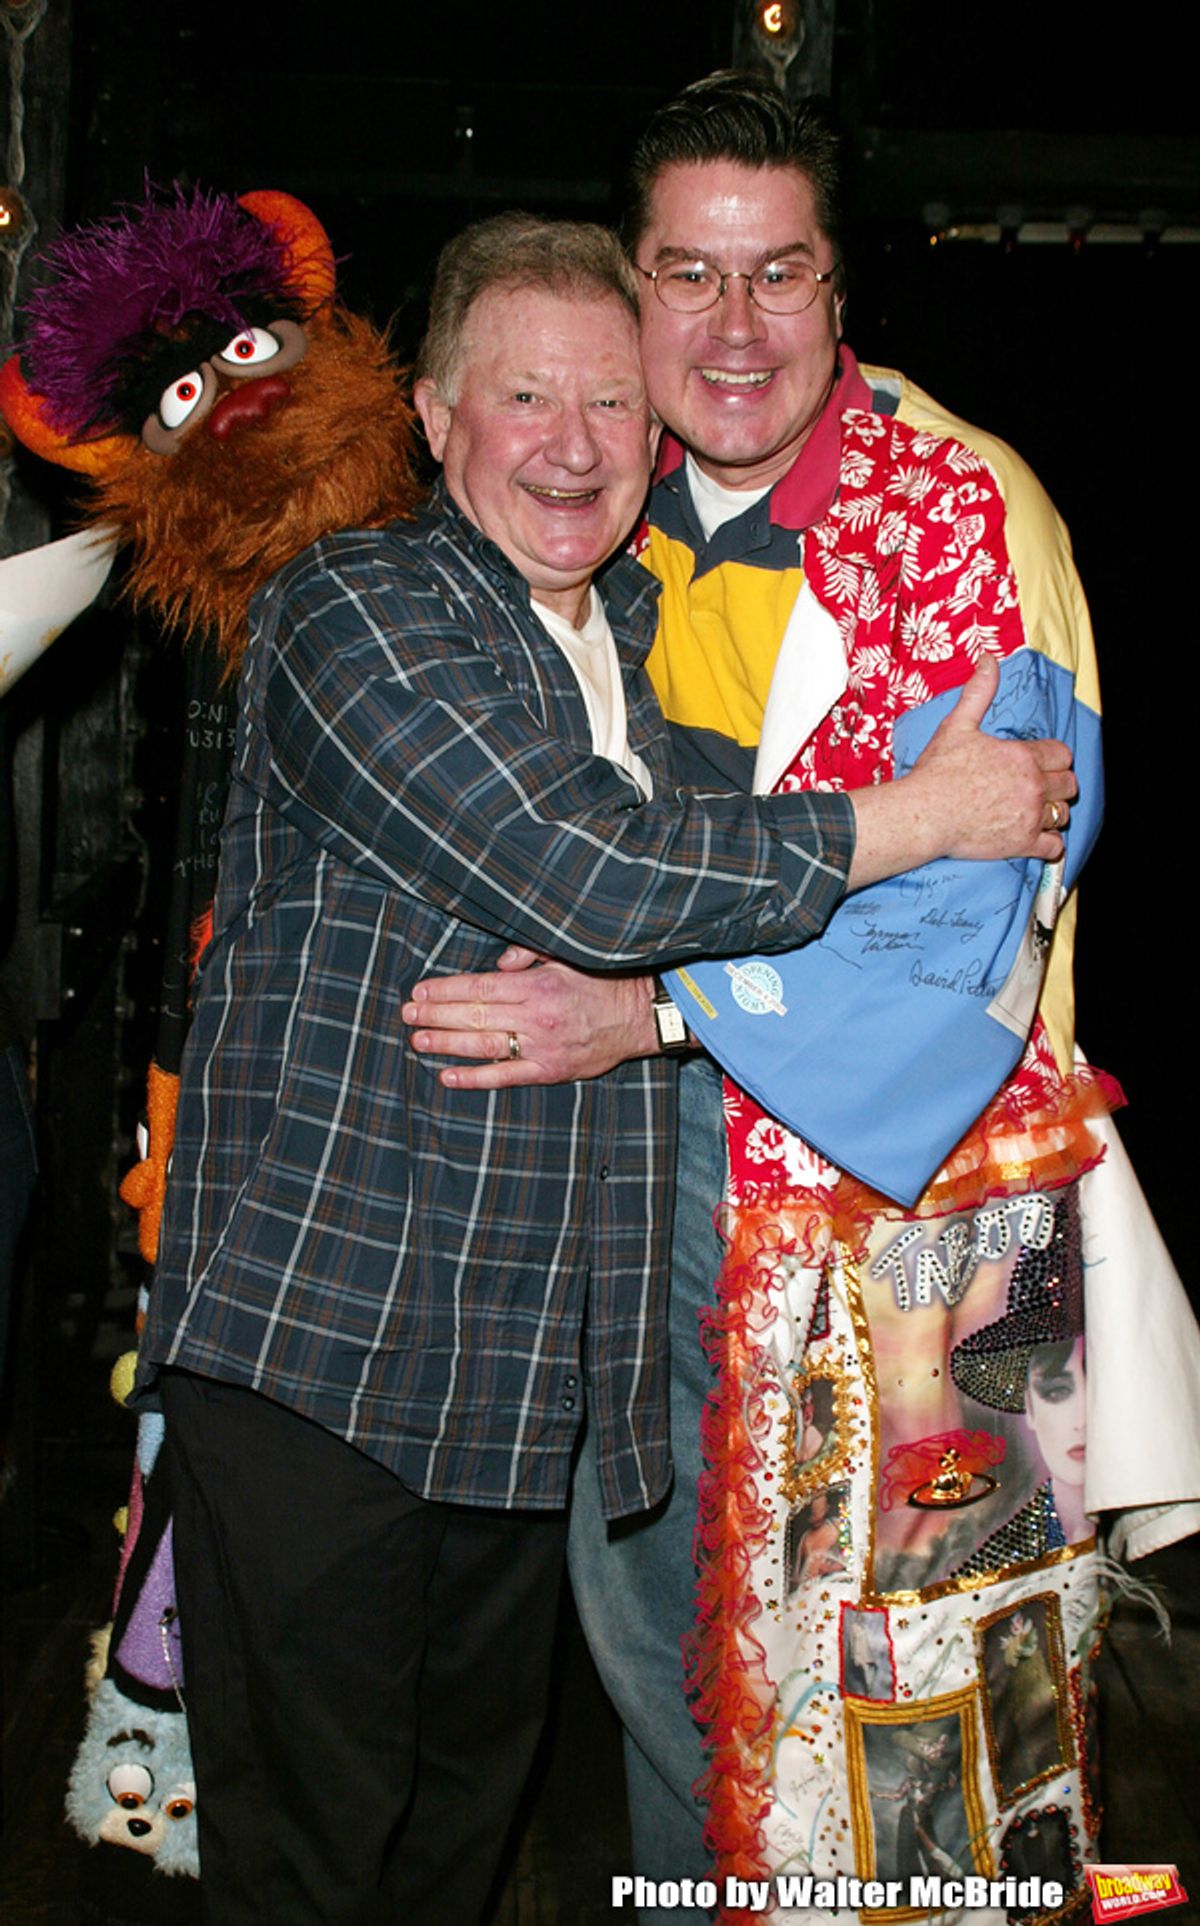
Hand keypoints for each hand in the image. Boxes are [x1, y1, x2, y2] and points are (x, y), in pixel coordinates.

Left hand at [403, 949, 658, 1087]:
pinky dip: (474, 1078)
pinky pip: (505, 1077)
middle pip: (475, 1015)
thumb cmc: (599, 983)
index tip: (419, 991)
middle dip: (436, 1014)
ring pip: (484, 1045)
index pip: (480, 986)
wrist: (637, 1017)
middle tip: (407, 1014)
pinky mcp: (548, 1071)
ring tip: (417, 1041)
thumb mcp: (565, 957)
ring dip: (447, 1043)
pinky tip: (448, 1075)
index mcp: (537, 985)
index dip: (445, 990)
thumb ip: (528, 955)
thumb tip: (497, 963)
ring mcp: (541, 1047)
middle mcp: (535, 1016)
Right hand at [847, 655, 1077, 888]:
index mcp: (1024, 756)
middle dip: (1058, 785)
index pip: (1063, 754)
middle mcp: (1033, 786)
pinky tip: (1038, 839)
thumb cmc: (938, 772)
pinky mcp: (1022, 843)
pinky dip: (1050, 844)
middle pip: (1069, 785)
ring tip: (1037, 812)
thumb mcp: (958, 725)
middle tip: (1040, 789)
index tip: (1043, 764)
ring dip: (1053, 813)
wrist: (924, 814)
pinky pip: (1053, 846)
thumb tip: (988, 659)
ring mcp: (1030, 816)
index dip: (1055, 759)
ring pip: (1063, 814)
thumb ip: (979, 691)